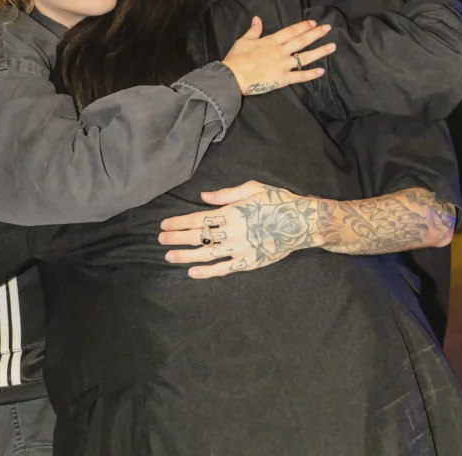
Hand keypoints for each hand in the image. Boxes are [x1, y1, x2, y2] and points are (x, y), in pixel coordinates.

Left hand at [158, 180, 319, 278]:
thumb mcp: (252, 188)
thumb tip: (203, 197)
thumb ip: (226, 194)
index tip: (164, 225)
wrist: (301, 223)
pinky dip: (207, 272)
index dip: (179, 222)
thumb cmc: (277, 202)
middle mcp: (232, 232)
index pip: (199, 219)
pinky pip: (224, 269)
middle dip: (177, 237)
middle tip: (160, 239)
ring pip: (207, 254)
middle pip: (199, 236)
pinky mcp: (248, 262)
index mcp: (232, 212)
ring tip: (169, 256)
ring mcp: (240, 249)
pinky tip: (192, 272)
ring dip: (186, 255)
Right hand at [222, 18, 334, 95]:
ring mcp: (283, 65)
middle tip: (328, 28)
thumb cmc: (237, 58)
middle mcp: (280, 51)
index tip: (313, 22)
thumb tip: (257, 18)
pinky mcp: (282, 78)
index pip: (290, 31)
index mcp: (271, 41)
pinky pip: (299, 76)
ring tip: (332, 46)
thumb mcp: (243, 40)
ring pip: (304, 57)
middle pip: (301, 41)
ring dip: (319, 51)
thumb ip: (253, 30)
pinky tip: (321, 71)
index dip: (302, 26)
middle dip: (316, 34)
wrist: (233, 76)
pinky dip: (310, 74)